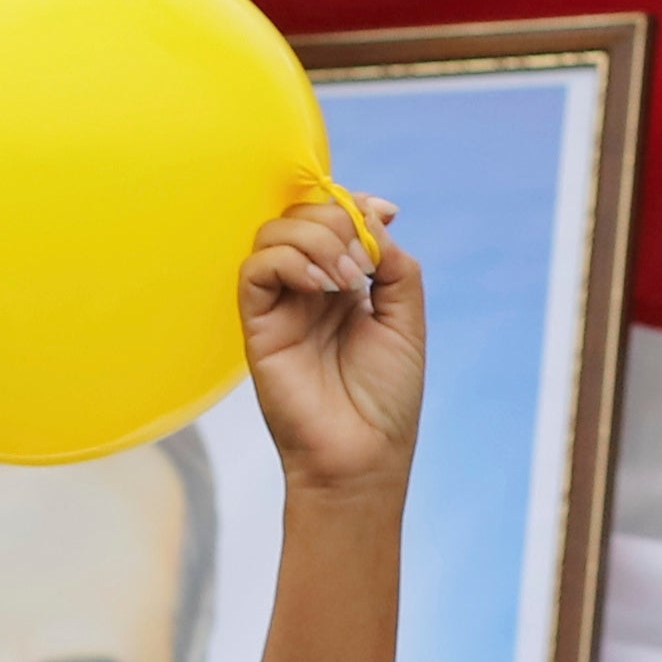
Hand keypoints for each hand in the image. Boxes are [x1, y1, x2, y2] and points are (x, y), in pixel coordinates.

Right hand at [239, 197, 424, 496]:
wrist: (362, 456)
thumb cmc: (386, 400)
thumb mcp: (406, 320)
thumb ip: (394, 265)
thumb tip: (373, 216)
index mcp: (343, 285)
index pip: (332, 219)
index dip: (354, 204)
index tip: (387, 213)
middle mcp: (308, 288)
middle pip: (302, 216)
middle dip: (338, 222)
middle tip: (364, 266)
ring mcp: (281, 305)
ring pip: (274, 233)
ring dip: (318, 241)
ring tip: (348, 283)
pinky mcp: (258, 326)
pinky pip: (255, 270)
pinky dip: (290, 263)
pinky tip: (322, 289)